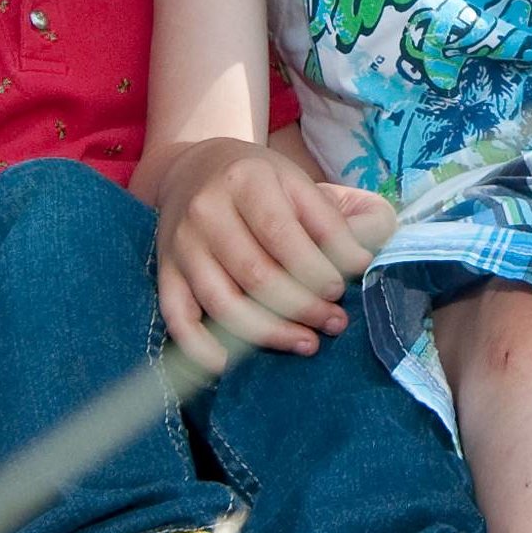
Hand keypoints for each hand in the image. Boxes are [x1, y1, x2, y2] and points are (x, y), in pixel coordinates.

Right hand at [156, 139, 395, 366]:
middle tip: (334, 322)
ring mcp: (182, 243)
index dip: (316, 270)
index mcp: (247, 180)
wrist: (197, 169)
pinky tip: (227, 363)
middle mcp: (208, 210)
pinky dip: (199, 347)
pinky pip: (177, 318)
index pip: (283, 235)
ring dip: (269, 333)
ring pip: (223, 303)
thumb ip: (340, 218)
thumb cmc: (263, 184)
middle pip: (256, 274)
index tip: (341, 288)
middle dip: (303, 307)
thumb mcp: (302, 184)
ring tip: (306, 342)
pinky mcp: (166, 271)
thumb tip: (366, 260)